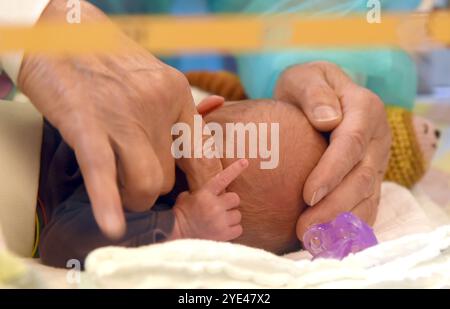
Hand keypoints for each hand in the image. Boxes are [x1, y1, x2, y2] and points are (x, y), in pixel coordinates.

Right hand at [18, 0, 222, 237]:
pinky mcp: (87, 125)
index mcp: (177, 92)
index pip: (202, 153)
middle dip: (152, 189)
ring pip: (147, 183)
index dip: (200, 181)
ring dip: (134, 198)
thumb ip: (171, 114)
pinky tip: (113, 226)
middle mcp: (157, 105)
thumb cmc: (109, 61)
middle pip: (169, 175)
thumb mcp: (152, 80)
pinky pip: (103, 171)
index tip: (193, 194)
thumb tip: (183, 152)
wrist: (62, 29)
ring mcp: (123, 116)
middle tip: (134, 184)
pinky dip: (108, 202)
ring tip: (118, 191)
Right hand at [171, 159, 248, 240]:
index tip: (245, 162)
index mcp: (206, 194)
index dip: (235, 169)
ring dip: (231, 217)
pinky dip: (233, 229)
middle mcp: (215, 206)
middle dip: (230, 203)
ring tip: (220, 221)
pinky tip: (223, 230)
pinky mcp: (224, 234)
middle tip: (222, 208)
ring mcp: (220, 221)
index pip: (223, 178)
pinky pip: (238, 229)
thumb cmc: (180, 214)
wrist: (176, 233)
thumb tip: (207, 190)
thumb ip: (199, 192)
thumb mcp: (186, 197)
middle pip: (235, 198)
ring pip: (238, 215)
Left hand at [274, 61, 391, 237]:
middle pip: (361, 177)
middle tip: (303, 228)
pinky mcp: (369, 177)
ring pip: (366, 196)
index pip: (351, 143)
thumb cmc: (307, 87)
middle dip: (333, 206)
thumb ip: (315, 93)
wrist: (319, 97)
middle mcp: (377, 137)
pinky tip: (330, 240)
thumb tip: (328, 120)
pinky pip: (366, 204)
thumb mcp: (305, 77)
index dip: (332, 172)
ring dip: (341, 221)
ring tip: (312, 240)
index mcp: (364, 109)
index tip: (307, 195)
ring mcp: (376, 160)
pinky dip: (351, 225)